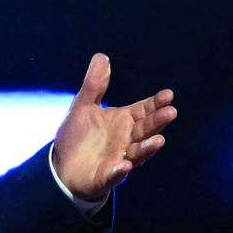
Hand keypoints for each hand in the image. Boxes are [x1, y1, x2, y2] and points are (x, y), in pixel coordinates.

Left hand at [53, 53, 176, 200]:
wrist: (61, 166)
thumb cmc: (78, 136)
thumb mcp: (83, 106)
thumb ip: (94, 85)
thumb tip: (101, 56)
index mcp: (122, 122)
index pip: (143, 111)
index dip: (155, 104)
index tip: (168, 95)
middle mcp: (125, 140)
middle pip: (145, 130)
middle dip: (157, 122)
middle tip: (171, 112)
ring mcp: (118, 159)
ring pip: (137, 154)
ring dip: (148, 148)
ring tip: (159, 140)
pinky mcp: (106, 176)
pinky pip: (115, 175)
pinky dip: (120, 171)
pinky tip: (124, 166)